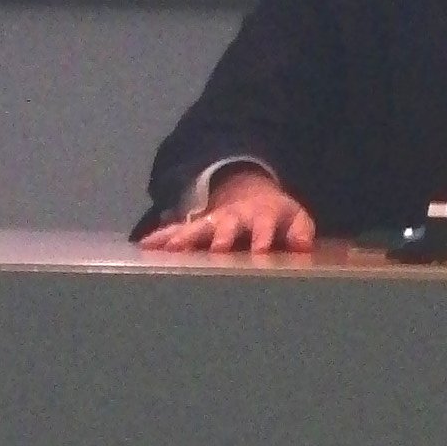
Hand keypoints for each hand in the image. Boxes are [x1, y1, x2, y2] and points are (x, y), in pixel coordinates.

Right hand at [145, 167, 317, 256]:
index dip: (261, 238)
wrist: (248, 193)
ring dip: (184, 238)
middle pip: (224, 226)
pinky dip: (160, 237)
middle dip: (219, 238)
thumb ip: (300, 231)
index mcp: (260, 214)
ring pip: (196, 228)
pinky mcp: (196, 225)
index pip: (262, 226)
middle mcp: (233, 216)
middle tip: (214, 250)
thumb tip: (302, 246)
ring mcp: (212, 220)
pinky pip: (175, 230)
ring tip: (170, 250)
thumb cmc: (275, 213)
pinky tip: (144, 245)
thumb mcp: (295, 217)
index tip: (258, 251)